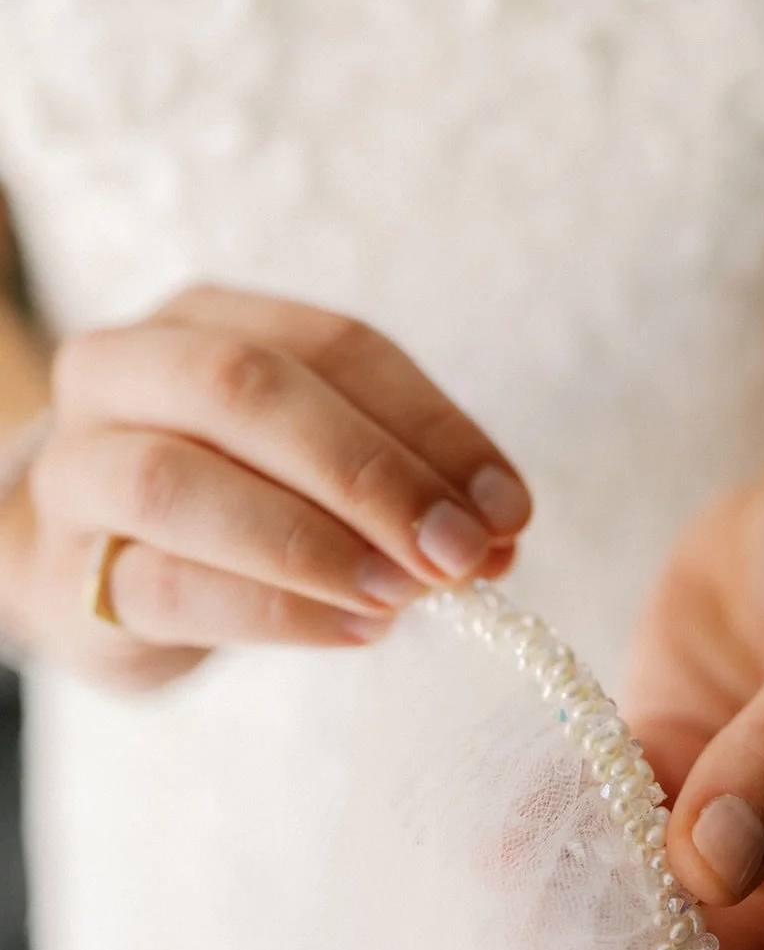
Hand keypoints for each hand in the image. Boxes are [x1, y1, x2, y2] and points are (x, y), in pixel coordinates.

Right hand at [25, 285, 530, 688]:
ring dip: (314, 543)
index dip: (433, 424)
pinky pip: (167, 587)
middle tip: (460, 550)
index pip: (335, 346)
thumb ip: (397, 480)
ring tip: (407, 595)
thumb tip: (498, 531)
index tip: (510, 507)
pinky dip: (276, 611)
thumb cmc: (224, 500)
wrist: (79, 560)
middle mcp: (124, 373)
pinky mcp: (67, 579)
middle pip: (246, 390)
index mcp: (203, 321)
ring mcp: (80, 473)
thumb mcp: (310, 466)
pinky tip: (357, 628)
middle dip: (372, 473)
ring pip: (181, 484)